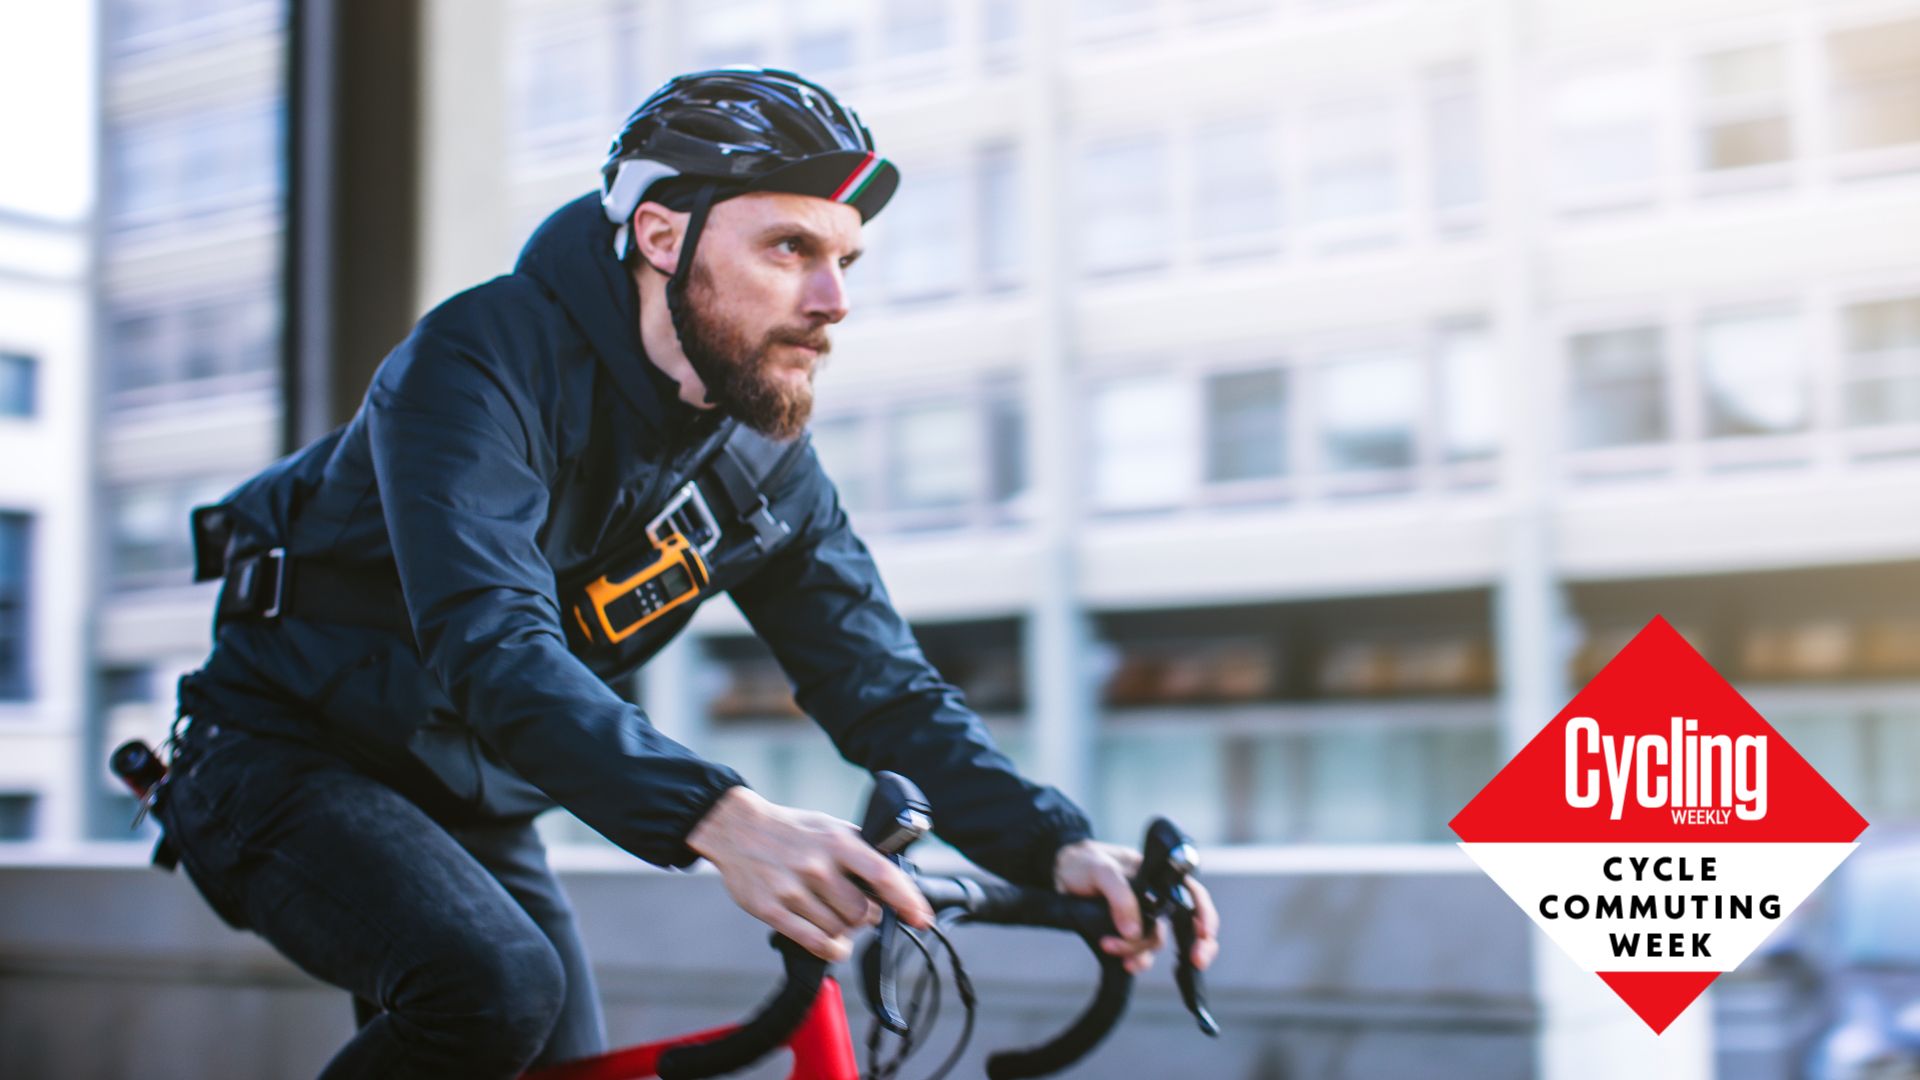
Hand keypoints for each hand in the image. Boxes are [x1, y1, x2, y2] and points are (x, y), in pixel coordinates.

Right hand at [688, 786, 933, 962]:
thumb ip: (860, 850)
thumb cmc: (791, 831)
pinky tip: (834, 943)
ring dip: (845, 932)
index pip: (882, 874)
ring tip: (835, 917)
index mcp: (837, 842)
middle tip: (857, 908)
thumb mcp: (830, 827)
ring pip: (839, 931)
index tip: (921, 918)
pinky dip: (832, 949)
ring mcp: (793, 889)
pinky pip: (815, 943)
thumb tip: (894, 876)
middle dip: (866, 917)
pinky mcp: (772, 910)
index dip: (907, 899)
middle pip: (861, 913)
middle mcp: (817, 866)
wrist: (737, 828)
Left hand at [1053, 839, 1219, 975]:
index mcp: (1157, 877)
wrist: (1057, 872)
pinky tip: (1120, 960)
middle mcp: (1155, 899)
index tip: (1204, 936)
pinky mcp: (1124, 933)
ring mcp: (1141, 918)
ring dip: (1140, 951)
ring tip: (1110, 945)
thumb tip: (1134, 930)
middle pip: (1186, 925)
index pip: (1193, 894)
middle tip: (1195, 961)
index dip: (1205, 915)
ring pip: (1156, 943)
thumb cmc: (1083, 862)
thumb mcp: (1101, 870)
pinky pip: (1138, 954)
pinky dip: (1133, 960)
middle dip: (1194, 945)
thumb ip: (1120, 896)